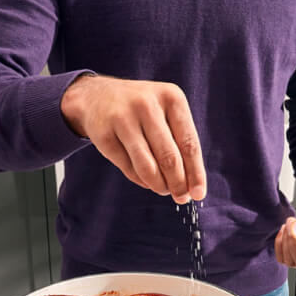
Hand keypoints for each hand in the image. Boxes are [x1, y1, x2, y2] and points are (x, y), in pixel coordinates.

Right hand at [60, 74, 206, 203]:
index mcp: (171, 97)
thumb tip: (192, 187)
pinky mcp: (104, 134)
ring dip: (159, 185)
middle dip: (178, 184)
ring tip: (163, 189)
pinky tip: (145, 179)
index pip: (189, 143)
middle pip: (169, 158)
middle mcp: (147, 104)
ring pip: (147, 166)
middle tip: (180, 197)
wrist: (97, 97)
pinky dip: (140, 180)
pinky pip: (128, 168)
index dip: (196, 173)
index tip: (198, 194)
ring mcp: (122, 118)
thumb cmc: (143, 112)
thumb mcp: (166, 115)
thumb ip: (180, 144)